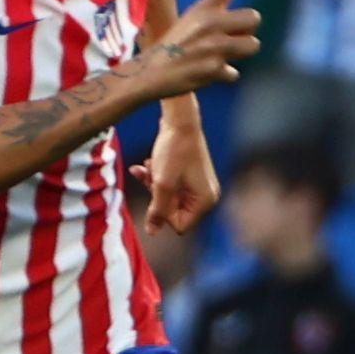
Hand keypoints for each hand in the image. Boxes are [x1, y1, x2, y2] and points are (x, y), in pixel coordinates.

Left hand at [138, 115, 220, 234]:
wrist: (179, 120)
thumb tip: (152, 233)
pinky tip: (148, 163)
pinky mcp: (190, 175)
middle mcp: (206, 196)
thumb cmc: (174, 150)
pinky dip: (156, 176)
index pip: (180, 224)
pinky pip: (170, 185)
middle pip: (173, 211)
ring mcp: (198, 185)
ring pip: (168, 197)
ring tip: (149, 166)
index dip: (163, 213)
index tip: (157, 193)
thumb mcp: (162, 184)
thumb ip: (157, 211)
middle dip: (156, 195)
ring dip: (153, 184)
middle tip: (152, 176)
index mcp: (205, 201)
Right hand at [142, 0, 266, 97]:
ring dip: (240, 53)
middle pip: (254, 17)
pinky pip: (234, 72)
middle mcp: (210, 22)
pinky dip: (223, 75)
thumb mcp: (191, 22)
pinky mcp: (214, 68)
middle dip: (248, 30)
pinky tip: (205, 73)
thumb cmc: (174, 47)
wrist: (150, 73)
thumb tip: (249, 31)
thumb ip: (218, 20)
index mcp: (202, 7)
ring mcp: (214, 46)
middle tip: (231, 38)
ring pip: (253, 45)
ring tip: (218, 56)